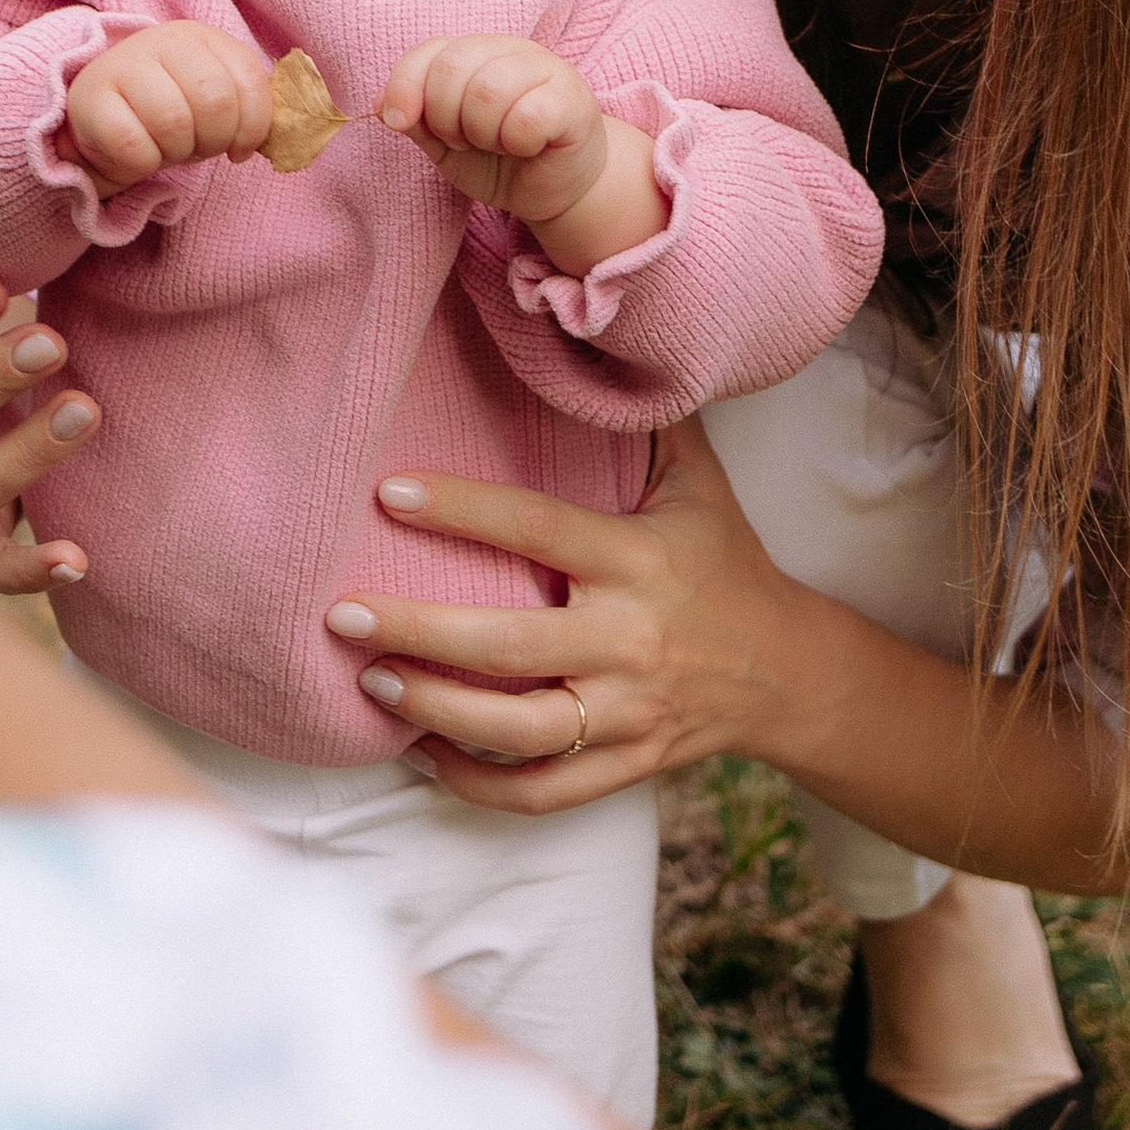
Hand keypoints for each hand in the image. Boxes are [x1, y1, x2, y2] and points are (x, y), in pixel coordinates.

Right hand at [66, 21, 274, 189]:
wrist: (100, 119)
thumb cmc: (169, 111)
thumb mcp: (213, 99)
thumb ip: (250, 106)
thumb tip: (294, 133)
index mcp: (201, 36)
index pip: (250, 82)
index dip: (253, 127)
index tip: (239, 148)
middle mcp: (161, 39)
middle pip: (214, 103)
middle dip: (212, 141)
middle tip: (196, 147)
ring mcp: (122, 65)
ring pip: (174, 125)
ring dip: (177, 153)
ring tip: (165, 147)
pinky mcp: (91, 100)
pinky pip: (135, 148)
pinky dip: (144, 165)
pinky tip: (137, 153)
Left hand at [319, 420, 812, 801]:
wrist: (788, 671)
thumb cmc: (726, 563)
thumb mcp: (699, 484)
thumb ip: (645, 421)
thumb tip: (598, 337)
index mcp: (638, 560)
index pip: (539, 528)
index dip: (462, 511)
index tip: (388, 492)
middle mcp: (630, 641)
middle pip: (509, 646)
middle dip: (417, 632)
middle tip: (340, 614)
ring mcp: (627, 713)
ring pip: (518, 729)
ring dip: (434, 710)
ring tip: (371, 679)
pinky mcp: (625, 766)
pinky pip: (541, 792)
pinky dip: (476, 783)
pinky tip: (421, 754)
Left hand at [379, 34, 608, 225]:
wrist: (556, 190)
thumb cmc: (501, 161)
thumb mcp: (445, 145)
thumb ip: (416, 121)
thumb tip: (383, 107)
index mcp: (476, 53)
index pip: (429, 51)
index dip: (404, 86)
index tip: (400, 123)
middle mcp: (511, 50)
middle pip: (452, 68)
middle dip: (445, 118)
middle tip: (465, 141)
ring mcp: (546, 70)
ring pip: (488, 90)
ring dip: (482, 133)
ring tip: (497, 144)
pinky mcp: (572, 101)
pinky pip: (526, 117)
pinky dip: (516, 143)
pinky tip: (527, 147)